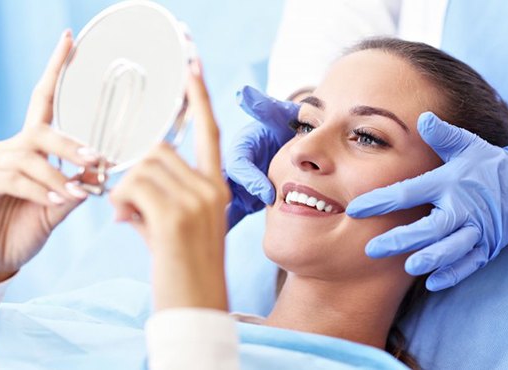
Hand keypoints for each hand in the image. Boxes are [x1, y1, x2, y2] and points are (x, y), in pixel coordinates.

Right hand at [0, 30, 98, 283]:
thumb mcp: (55, 209)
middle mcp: (11, 149)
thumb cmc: (20, 230)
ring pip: (30, 153)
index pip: (44, 101)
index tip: (69, 40)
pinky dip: (41, 188)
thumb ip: (75, 189)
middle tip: (97, 159)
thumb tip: (100, 172)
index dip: (55, 70)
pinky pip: (15, 177)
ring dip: (59, 172)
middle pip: (41, 128)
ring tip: (79, 192)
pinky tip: (57, 199)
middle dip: (71, 144)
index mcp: (32, 149)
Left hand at [110, 59, 229, 310]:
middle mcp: (211, 188)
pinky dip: (120, 202)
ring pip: (142, 167)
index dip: (199, 97)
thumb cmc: (185, 269)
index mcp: (216, 187)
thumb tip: (125, 181)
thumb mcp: (180, 226)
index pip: (209, 132)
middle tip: (129, 205)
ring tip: (130, 219)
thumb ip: (160, 194)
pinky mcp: (175, 216)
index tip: (192, 65)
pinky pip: (132, 186)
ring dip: (125, 190)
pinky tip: (126, 223)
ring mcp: (196, 200)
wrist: (197, 306)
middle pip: (158, 150)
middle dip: (135, 171)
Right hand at [224, 86, 298, 227]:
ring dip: (221, 219)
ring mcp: (236, 186)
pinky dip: (223, 228)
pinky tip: (217, 245)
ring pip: (222, 204)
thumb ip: (265, 108)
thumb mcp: (277, 116)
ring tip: (215, 239)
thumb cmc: (284, 127)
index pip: (239, 164)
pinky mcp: (242, 200)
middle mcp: (234, 167)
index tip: (268, 193)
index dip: (251, 179)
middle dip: (228, 205)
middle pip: (223, 186)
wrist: (291, 143)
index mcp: (240, 148)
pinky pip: (230, 215)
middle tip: (236, 222)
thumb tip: (245, 95)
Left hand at [347, 112, 507, 290]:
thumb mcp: (468, 144)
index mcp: (450, 182)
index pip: (410, 191)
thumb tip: (422, 117)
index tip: (355, 209)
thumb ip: (443, 135)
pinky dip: (454, 273)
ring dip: (432, 258)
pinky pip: (471, 263)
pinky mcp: (489, 245)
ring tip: (408, 267)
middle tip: (372, 249)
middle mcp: (464, 207)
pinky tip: (434, 282)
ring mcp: (479, 229)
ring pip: (452, 248)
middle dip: (401, 239)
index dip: (381, 201)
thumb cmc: (490, 163)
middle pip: (430, 227)